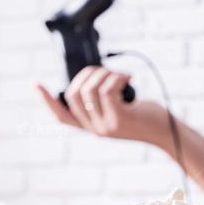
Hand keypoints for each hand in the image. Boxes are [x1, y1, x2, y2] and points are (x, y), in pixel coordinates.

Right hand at [35, 66, 171, 146]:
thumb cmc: (146, 116)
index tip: (36, 84)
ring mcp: (106, 125)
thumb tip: (92, 78)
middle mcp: (95, 129)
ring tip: (120, 75)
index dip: (47, 101)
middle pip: (74, 95)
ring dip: (105, 74)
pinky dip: (116, 77)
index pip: (61, 117)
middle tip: (106, 72)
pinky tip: (128, 77)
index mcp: (91, 127)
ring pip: (91, 89)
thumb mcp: (120, 109)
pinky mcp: (120, 118)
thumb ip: (103, 100)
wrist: (167, 132)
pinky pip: (108, 90)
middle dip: (87, 75)